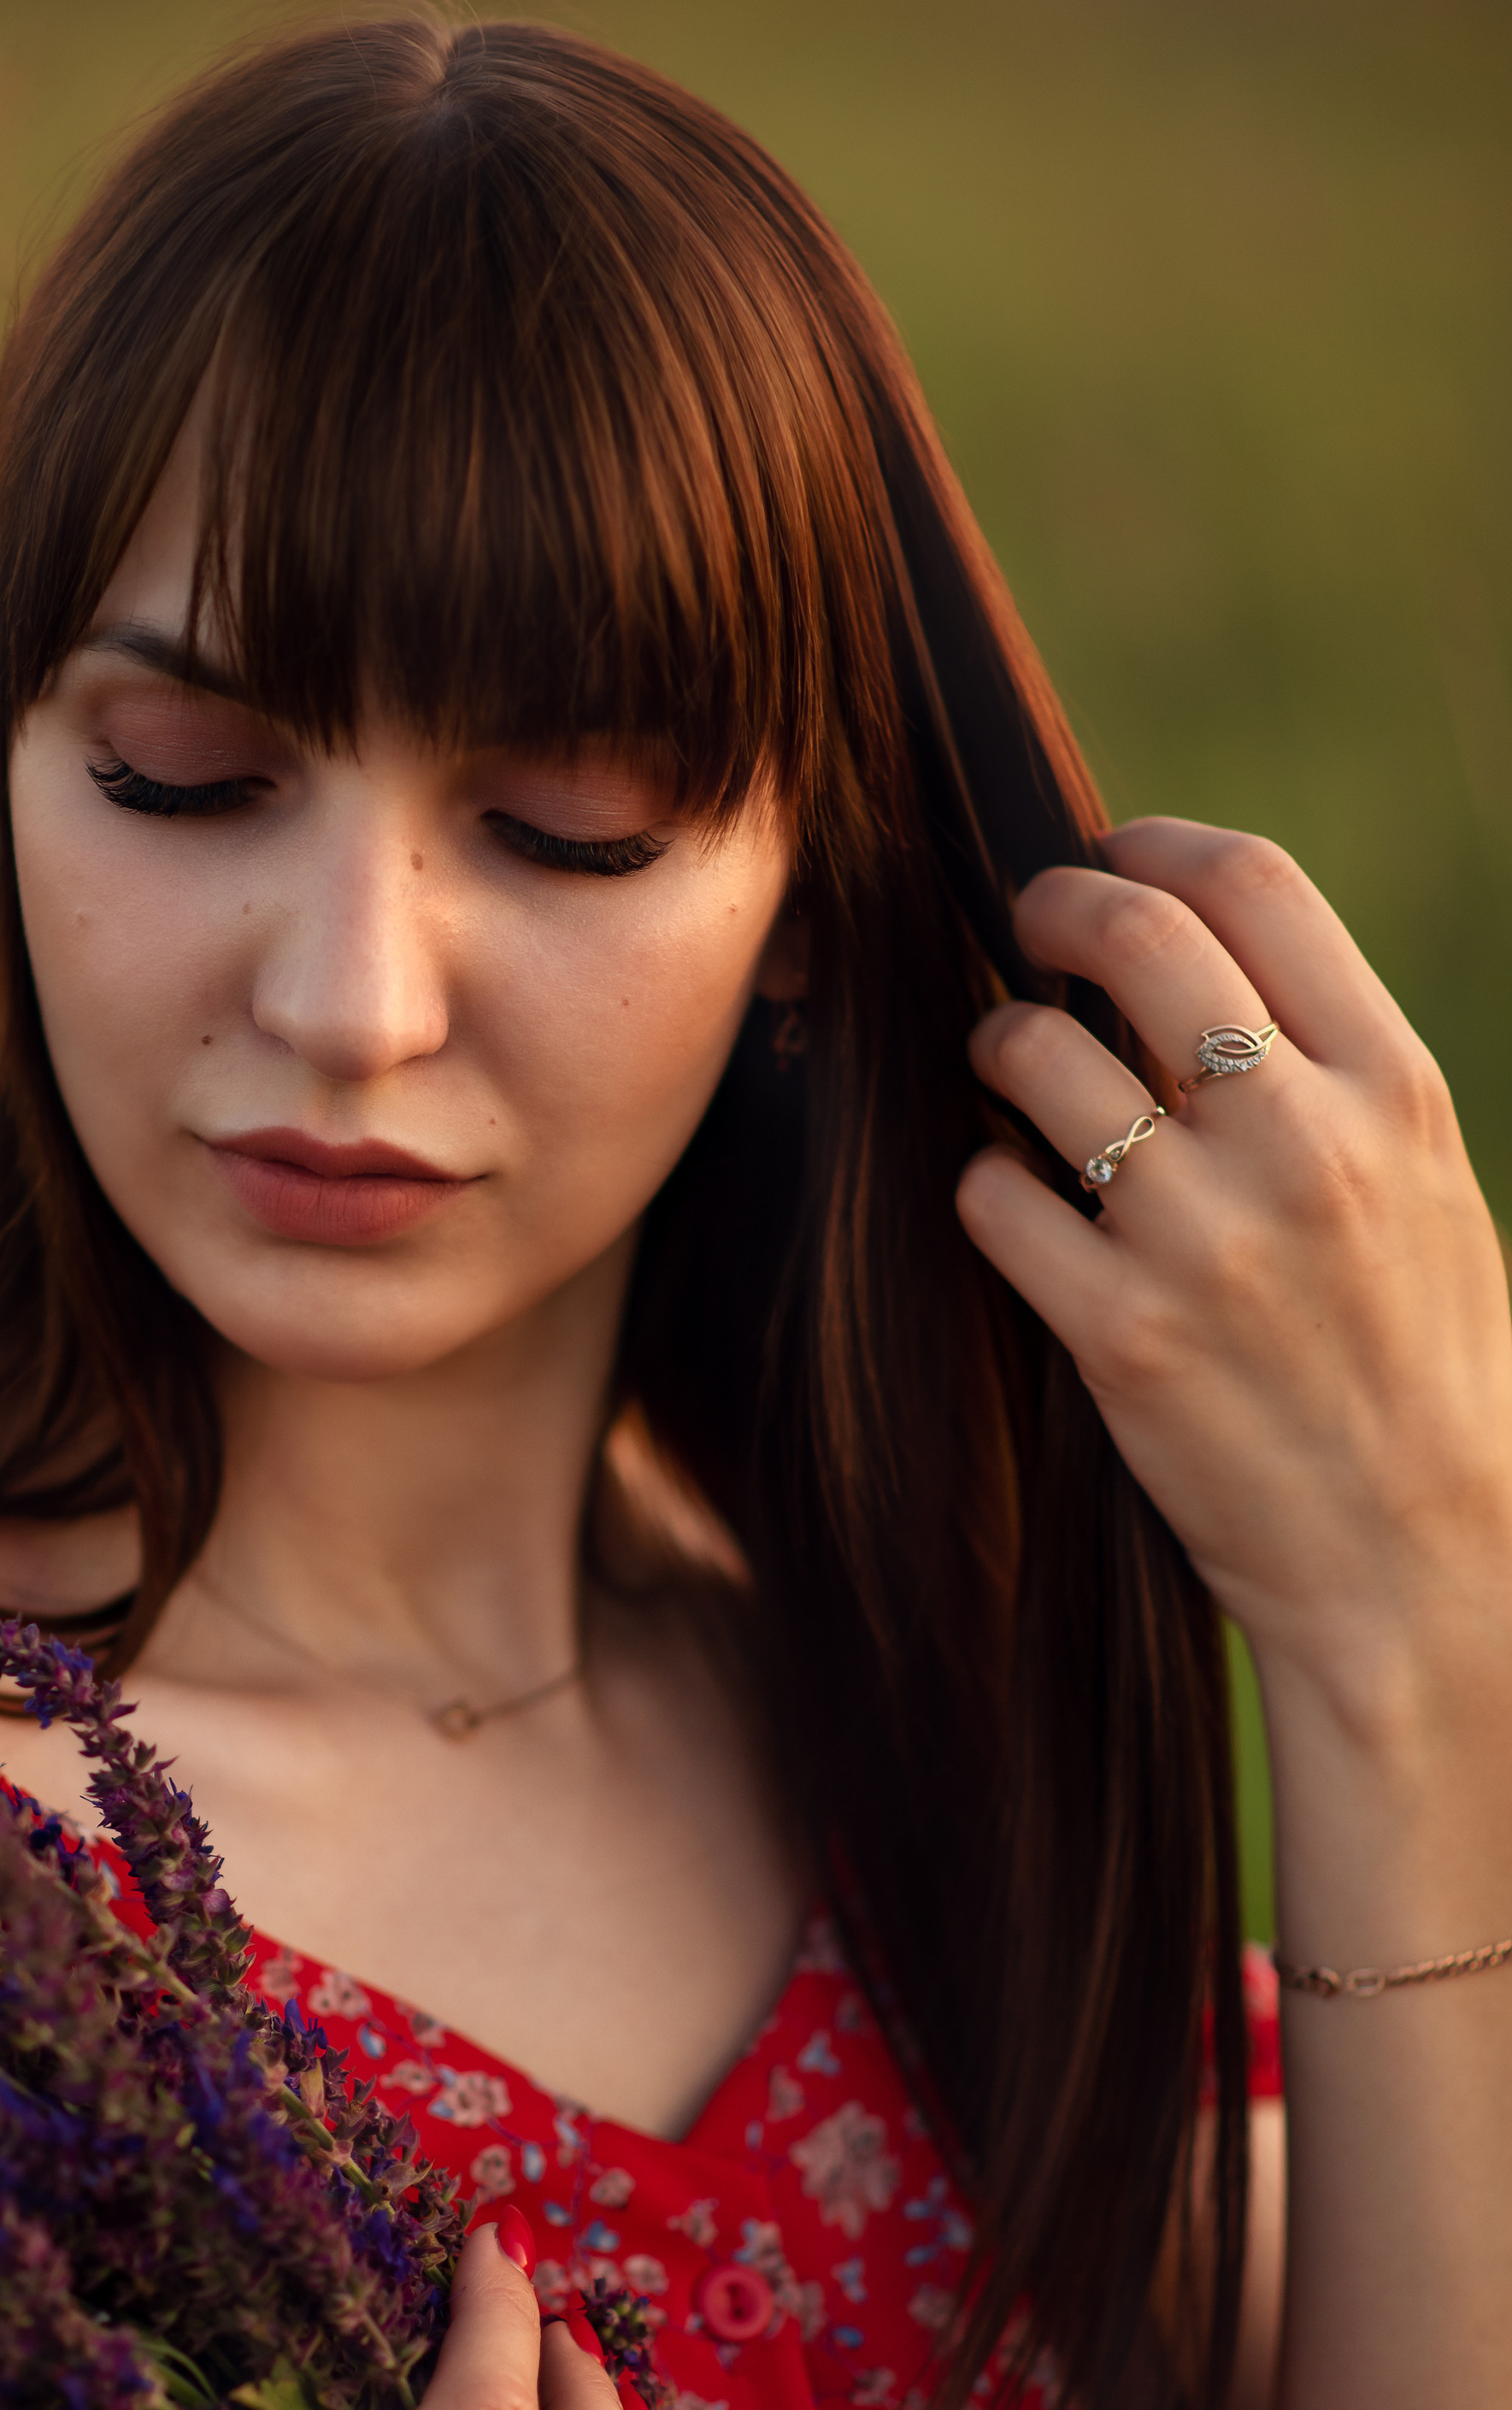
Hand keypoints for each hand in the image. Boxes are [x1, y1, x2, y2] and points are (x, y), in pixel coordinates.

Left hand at [955, 817, 1511, 1728]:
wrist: (1418, 1564)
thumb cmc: (1416, 1371)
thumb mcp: (1424, 1192)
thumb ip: (1331, 1076)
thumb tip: (1194, 967)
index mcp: (1394, 1089)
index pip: (1256, 884)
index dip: (1155, 845)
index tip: (1110, 854)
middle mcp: (1301, 1143)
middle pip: (1134, 933)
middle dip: (1052, 904)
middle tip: (1024, 927)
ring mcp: (1204, 1238)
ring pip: (1034, 1057)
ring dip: (998, 1045)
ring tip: (1007, 1071)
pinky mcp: (1120, 1335)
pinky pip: (990, 1197)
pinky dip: (983, 1186)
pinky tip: (1013, 1207)